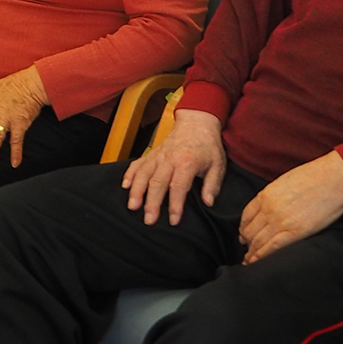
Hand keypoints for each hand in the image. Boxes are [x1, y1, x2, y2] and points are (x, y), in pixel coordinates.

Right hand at [123, 108, 226, 224]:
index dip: (175, 205)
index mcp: (187, 162)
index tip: (173, 220)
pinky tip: (124, 186)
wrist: (196, 123)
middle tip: (149, 220)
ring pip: (143, 174)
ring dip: (136, 191)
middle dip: (151, 202)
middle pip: (157, 182)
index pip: (178, 187)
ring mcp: (158, 156)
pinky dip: (129, 174)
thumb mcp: (218, 165)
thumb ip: (213, 185)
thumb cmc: (208, 146)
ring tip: (132, 206)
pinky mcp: (151, 154)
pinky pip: (137, 164)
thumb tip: (208, 203)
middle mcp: (169, 159)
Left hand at [240, 152, 342, 263]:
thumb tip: (270, 205)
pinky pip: (271, 247)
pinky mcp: (294, 232)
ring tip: (250, 261)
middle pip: (250, 231)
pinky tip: (257, 262)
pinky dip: (261, 257)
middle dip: (247, 242)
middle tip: (246, 251)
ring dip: (252, 253)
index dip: (243, 228)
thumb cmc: (315, 177)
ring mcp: (279, 221)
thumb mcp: (284, 182)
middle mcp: (268, 209)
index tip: (243, 235)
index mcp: (265, 195)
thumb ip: (274, 195)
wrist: (333, 179)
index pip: (246, 216)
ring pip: (258, 241)